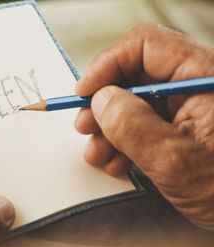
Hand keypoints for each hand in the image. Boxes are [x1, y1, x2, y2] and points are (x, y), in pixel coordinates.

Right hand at [74, 23, 213, 229]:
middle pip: (136, 74)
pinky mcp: (185, 128)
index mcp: (205, 78)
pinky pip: (146, 123)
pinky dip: (124, 140)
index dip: (108, 64)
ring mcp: (191, 108)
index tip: (84, 91)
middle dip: (104, 102)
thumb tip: (101, 100)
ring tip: (98, 152)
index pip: (146, 46)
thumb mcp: (176, 161)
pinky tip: (116, 160)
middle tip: (86, 125)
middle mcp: (197, 86)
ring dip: (110, 126)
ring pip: (137, 101)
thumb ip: (134, 126)